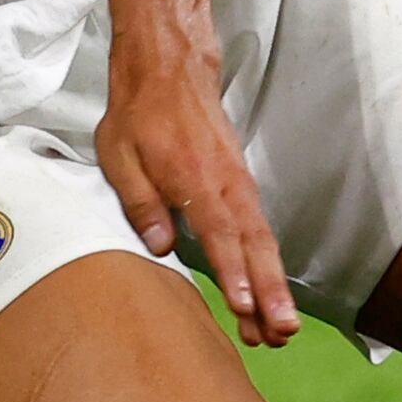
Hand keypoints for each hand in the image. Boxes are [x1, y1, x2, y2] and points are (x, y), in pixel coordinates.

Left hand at [98, 37, 293, 346]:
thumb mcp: (120, 154)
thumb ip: (140, 202)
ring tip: (280, 331)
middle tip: (282, 334)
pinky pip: (258, 230)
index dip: (233, 273)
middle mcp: (227, 185)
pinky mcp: (240, 184)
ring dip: (274, 287)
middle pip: (256, 246)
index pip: (220, 234)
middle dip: (271, 293)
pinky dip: (266, 264)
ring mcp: (239, 184)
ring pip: (263, 242)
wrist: (171, 67)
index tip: (246, 308)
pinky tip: (266, 294)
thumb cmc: (140, 112)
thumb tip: (160, 247)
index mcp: (195, 179)